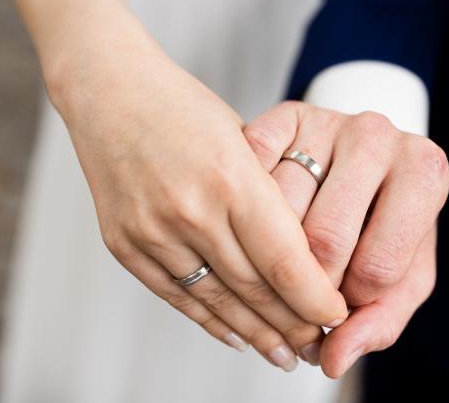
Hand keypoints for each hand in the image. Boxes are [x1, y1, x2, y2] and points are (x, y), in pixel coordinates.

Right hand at [46, 8, 347, 370]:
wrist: (110, 92)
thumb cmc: (185, 108)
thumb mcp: (242, 139)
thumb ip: (269, 195)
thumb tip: (302, 255)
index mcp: (230, 176)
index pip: (284, 260)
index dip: (315, 298)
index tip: (338, 315)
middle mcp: (190, 208)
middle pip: (254, 288)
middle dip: (292, 324)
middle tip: (319, 344)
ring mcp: (152, 230)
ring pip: (217, 300)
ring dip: (256, 334)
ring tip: (285, 355)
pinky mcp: (125, 243)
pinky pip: (176, 296)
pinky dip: (211, 321)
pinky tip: (238, 338)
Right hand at [244, 101, 448, 376]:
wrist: (364, 163)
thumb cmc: (386, 222)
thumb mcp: (402, 277)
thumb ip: (380, 320)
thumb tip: (333, 358)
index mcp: (425, 172)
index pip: (378, 267)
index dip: (353, 302)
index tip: (344, 300)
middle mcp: (378, 135)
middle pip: (324, 240)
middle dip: (309, 283)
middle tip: (308, 287)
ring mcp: (328, 120)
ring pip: (277, 211)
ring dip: (273, 251)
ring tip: (286, 255)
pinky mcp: (284, 115)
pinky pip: (252, 177)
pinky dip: (248, 210)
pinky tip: (262, 223)